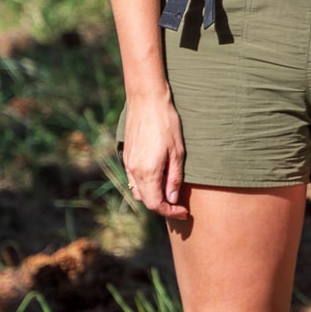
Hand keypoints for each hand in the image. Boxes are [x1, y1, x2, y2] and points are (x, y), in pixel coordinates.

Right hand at [120, 93, 189, 217]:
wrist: (146, 100)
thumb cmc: (166, 123)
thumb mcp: (177, 152)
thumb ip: (174, 178)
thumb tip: (172, 199)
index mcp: (148, 172)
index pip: (155, 204)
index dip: (170, 212)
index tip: (184, 211)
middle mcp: (134, 170)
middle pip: (145, 200)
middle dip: (162, 206)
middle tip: (180, 205)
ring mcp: (128, 163)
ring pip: (138, 190)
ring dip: (152, 195)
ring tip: (170, 191)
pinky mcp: (126, 155)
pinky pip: (133, 179)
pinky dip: (145, 185)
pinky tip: (158, 177)